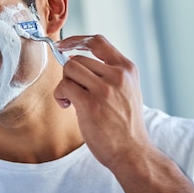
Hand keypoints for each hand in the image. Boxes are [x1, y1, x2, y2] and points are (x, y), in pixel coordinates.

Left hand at [54, 35, 151, 169]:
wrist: (133, 152)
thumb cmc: (126, 125)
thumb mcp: (127, 90)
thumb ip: (108, 73)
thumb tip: (74, 60)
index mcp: (127, 69)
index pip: (98, 41)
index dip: (77, 40)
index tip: (64, 46)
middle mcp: (118, 75)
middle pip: (79, 58)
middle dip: (70, 74)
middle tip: (73, 91)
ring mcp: (105, 89)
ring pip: (70, 69)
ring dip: (64, 84)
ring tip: (70, 99)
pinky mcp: (91, 104)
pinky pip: (64, 86)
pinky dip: (60, 95)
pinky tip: (66, 105)